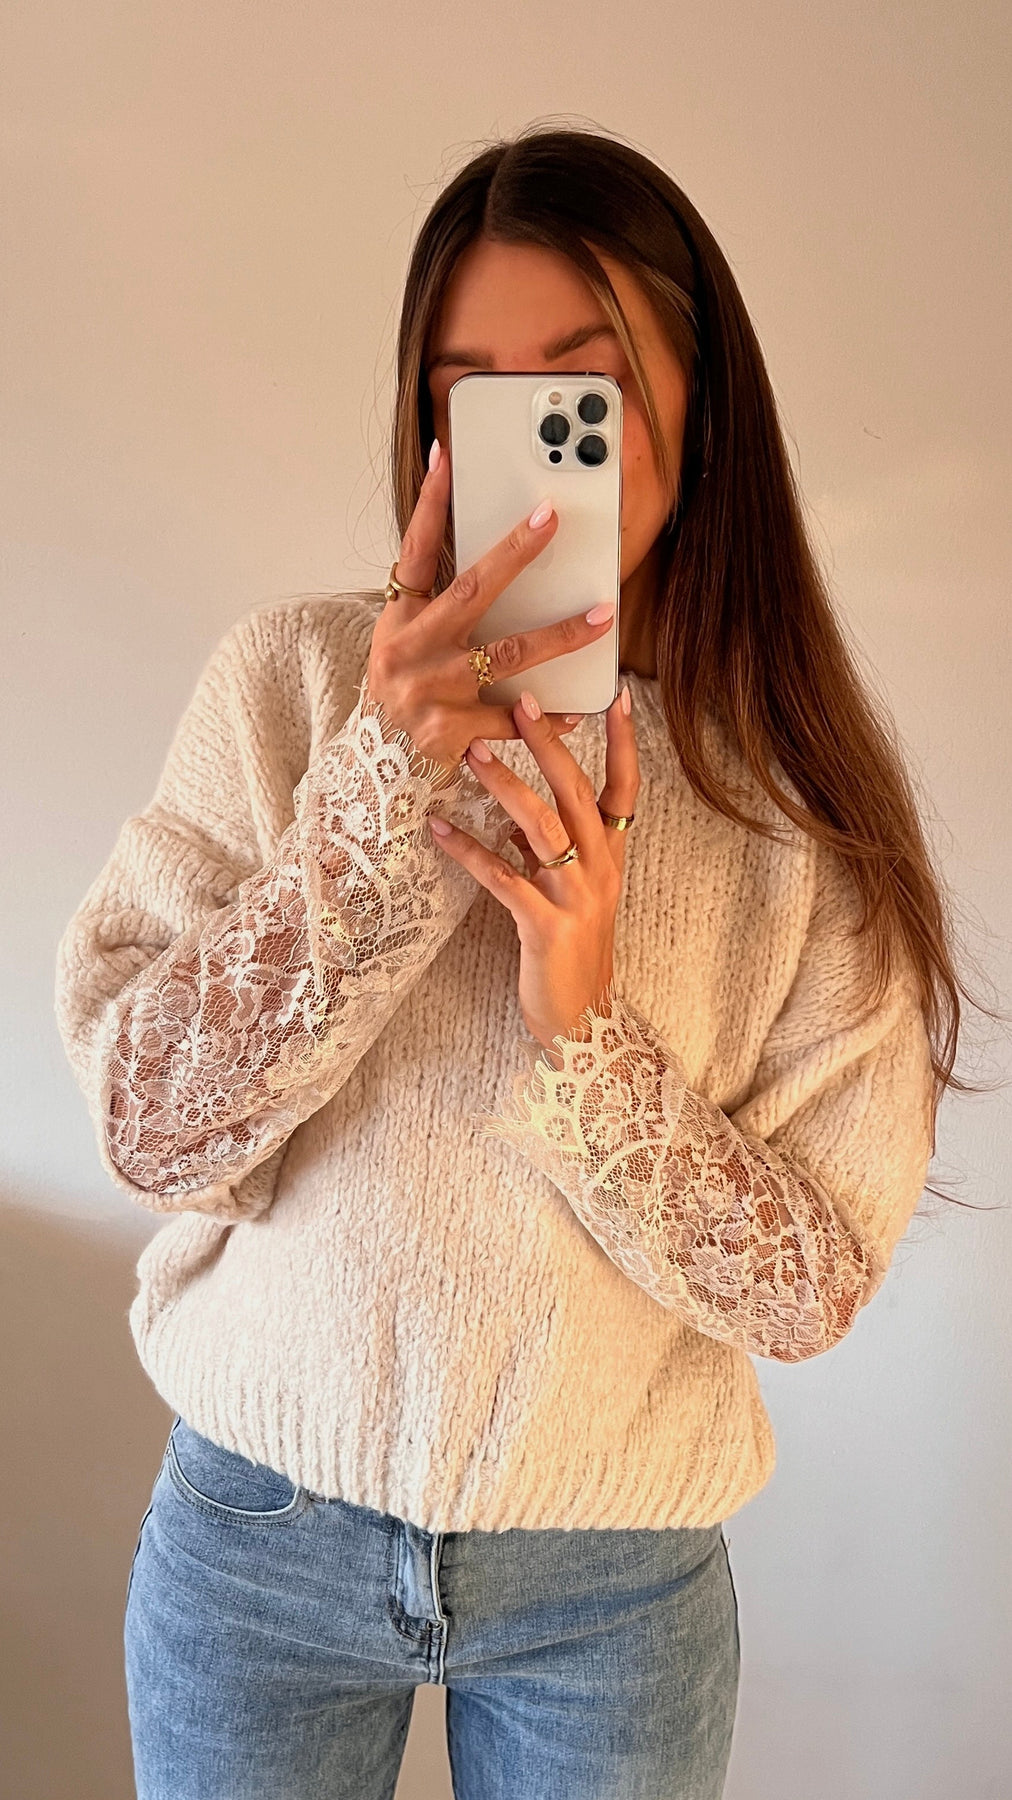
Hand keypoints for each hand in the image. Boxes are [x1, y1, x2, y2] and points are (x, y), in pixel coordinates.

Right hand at [367, 440, 618, 771]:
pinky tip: (577, 708)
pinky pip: (511, 721)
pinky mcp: (450, 732)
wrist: (378, 764)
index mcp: (400, 619)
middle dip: (513, 553)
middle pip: (470, 592)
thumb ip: (439, 604)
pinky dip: (545, 716)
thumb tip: (492, 556)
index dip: (428, 503)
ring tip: (601, 617)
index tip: (446, 455)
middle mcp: (411, 649)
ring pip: (506, 656)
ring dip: (559, 637)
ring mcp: (431, 690)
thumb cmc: (404, 689)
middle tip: (550, 518)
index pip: (414, 550)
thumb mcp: (405, 640)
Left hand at [428, 685, 639, 1051]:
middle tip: (522, 702)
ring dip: (507, 785)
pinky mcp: (544, 927)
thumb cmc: (572, 951)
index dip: (624, 742)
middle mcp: (600, 870)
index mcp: (611, 856)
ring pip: (542, 827)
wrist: (583, 1020)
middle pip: (577, 793)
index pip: (626, 787)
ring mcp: (575, 898)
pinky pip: (503, 879)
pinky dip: (469, 851)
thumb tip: (516, 811)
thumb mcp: (572, 891)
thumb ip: (552, 849)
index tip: (617, 694)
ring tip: (476, 751)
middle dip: (549, 745)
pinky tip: (439, 830)